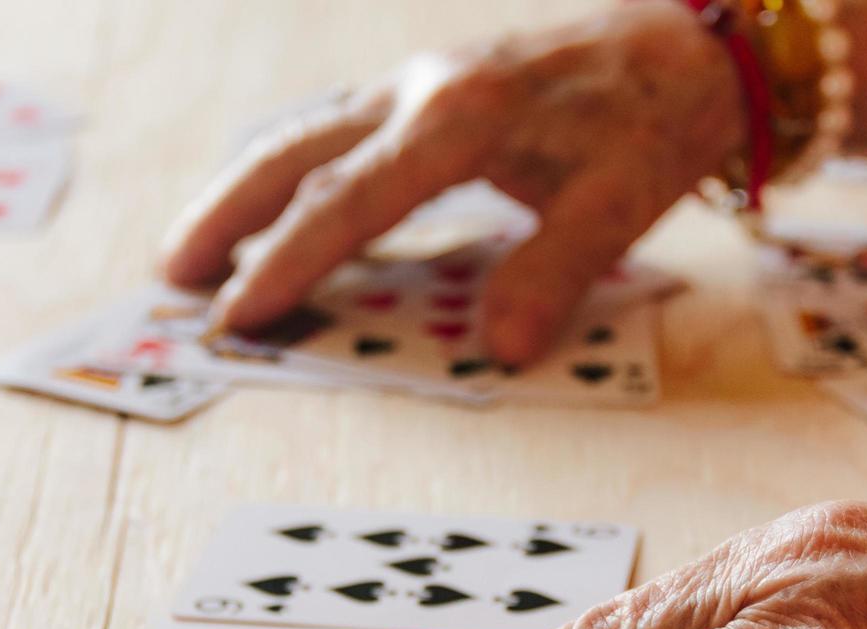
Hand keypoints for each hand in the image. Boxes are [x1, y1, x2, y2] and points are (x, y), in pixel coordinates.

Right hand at [160, 0, 740, 365]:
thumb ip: (554, 272)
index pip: (347, 199)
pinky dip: (293, 168)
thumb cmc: (657, 119)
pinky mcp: (432, 88)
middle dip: (227, 215)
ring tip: (198, 245)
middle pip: (294, 150)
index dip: (286, 261)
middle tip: (173, 277)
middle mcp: (422, 89)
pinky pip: (338, 127)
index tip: (236, 315)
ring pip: (305, 130)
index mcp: (461, 117)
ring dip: (246, 186)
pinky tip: (279, 199)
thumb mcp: (620, 202)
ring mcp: (421, 81)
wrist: (694, 43)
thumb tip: (497, 347)